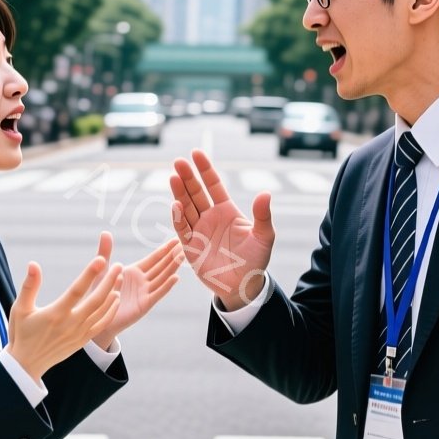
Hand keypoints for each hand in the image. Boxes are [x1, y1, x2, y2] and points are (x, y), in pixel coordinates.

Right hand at [5, 255, 122, 379]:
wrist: (27, 364)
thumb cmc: (21, 333)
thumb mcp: (20, 308)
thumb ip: (29, 286)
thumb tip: (33, 264)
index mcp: (56, 314)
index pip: (77, 290)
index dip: (90, 274)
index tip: (101, 260)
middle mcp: (70, 324)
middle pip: (96, 300)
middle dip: (109, 281)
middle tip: (118, 265)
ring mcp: (79, 333)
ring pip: (102, 311)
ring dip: (113, 293)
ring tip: (120, 277)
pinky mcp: (83, 340)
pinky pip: (102, 324)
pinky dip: (111, 311)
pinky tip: (116, 298)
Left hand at [89, 232, 181, 349]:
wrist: (95, 316)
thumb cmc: (98, 292)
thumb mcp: (102, 269)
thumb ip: (105, 251)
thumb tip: (105, 232)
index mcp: (135, 271)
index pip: (153, 258)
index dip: (164, 249)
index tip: (176, 240)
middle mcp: (142, 281)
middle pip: (161, 266)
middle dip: (172, 256)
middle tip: (185, 245)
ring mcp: (144, 293)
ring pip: (162, 278)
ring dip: (172, 267)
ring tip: (183, 256)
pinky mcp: (143, 305)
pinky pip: (157, 294)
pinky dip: (166, 286)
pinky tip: (175, 277)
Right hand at [169, 149, 274, 310]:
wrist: (244, 285)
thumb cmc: (255, 260)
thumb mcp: (264, 236)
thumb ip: (263, 215)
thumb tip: (265, 193)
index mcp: (226, 210)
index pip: (213, 185)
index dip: (205, 169)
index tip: (196, 153)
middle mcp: (210, 217)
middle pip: (195, 193)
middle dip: (187, 177)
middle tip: (178, 161)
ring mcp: (198, 231)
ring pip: (186, 208)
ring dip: (179, 193)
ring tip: (173, 177)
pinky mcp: (190, 247)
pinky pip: (182, 230)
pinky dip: (178, 218)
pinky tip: (176, 204)